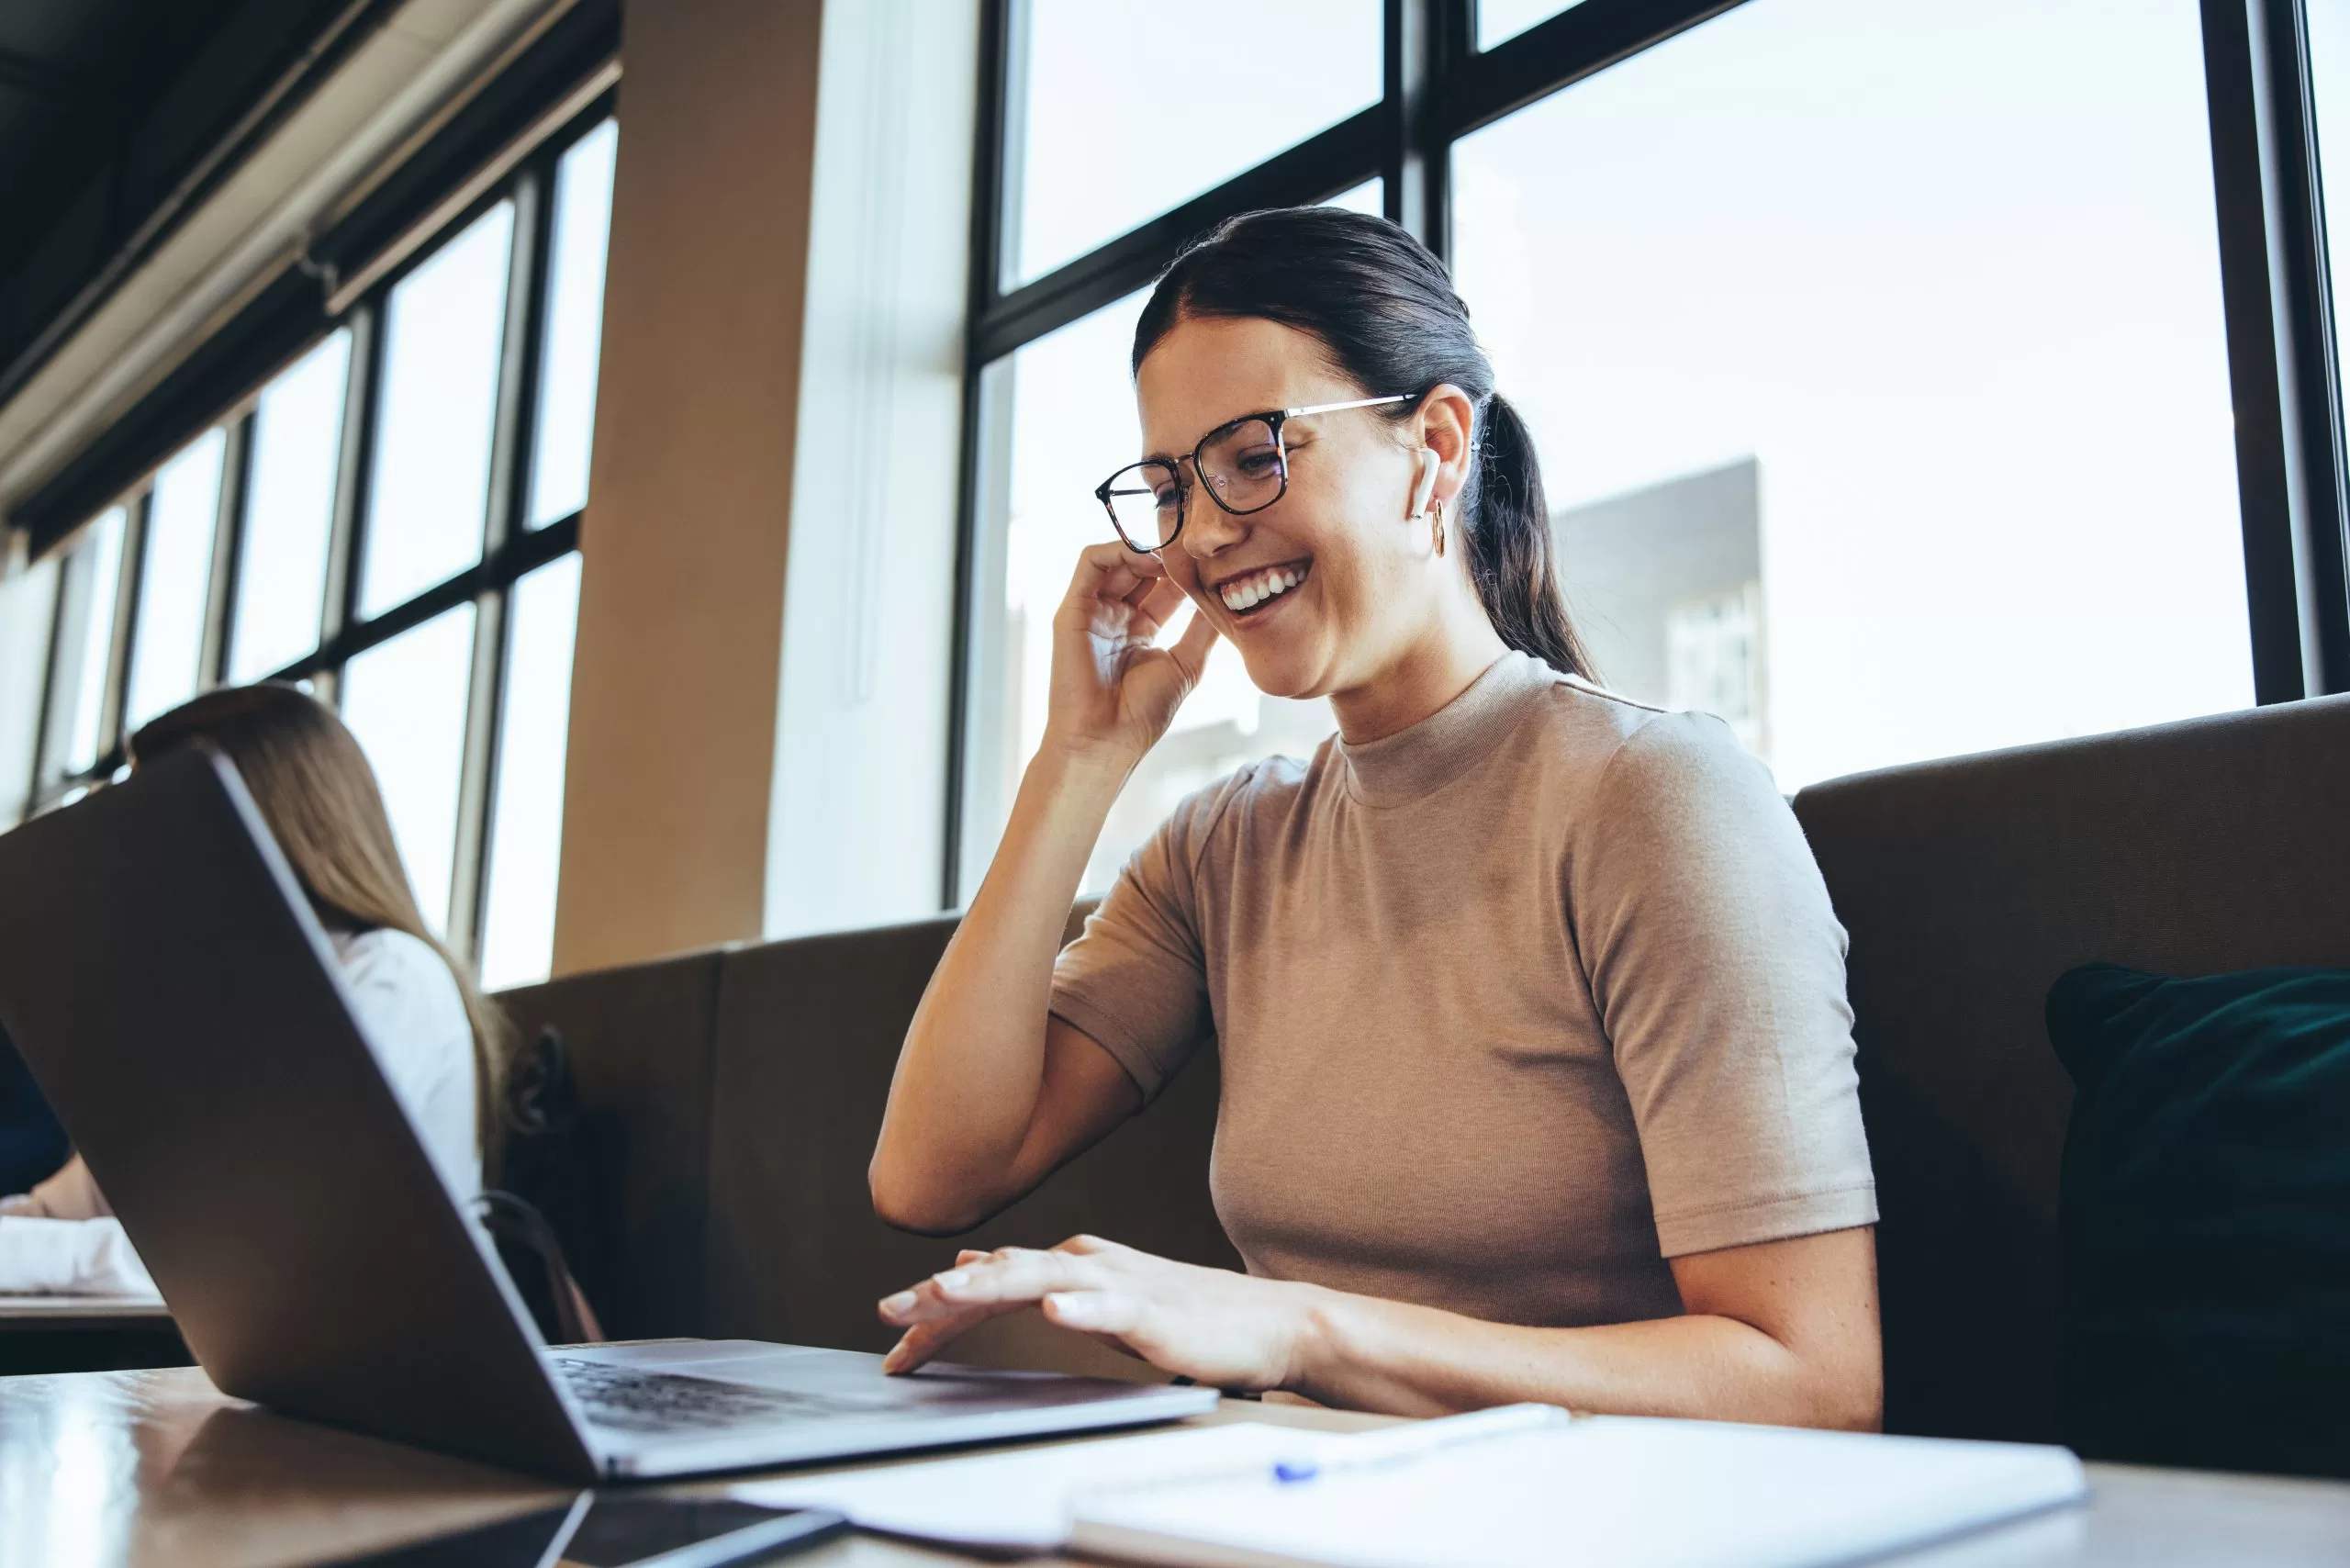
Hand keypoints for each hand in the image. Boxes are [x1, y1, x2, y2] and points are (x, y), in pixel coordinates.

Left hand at [876, 1235, 1316, 1390]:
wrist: (1273, 1321)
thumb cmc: (1190, 1317)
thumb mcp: (1100, 1300)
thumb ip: (1039, 1281)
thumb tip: (976, 1264)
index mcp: (1074, 1264)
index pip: (991, 1280)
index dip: (938, 1309)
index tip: (894, 1343)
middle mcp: (1091, 1264)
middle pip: (1003, 1271)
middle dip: (943, 1292)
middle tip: (891, 1312)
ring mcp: (1124, 1285)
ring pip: (1046, 1277)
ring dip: (993, 1283)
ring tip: (947, 1292)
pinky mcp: (1159, 1312)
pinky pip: (1116, 1308)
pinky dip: (1084, 1307)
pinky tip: (1058, 1310)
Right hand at [1042, 544, 1217, 767]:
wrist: (1104, 741)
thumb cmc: (1142, 713)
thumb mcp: (1186, 663)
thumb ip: (1202, 628)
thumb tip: (1225, 596)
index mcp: (1139, 629)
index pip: (1162, 585)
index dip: (1184, 570)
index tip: (1209, 563)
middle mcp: (1114, 616)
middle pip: (1140, 567)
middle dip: (1165, 555)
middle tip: (1191, 551)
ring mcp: (1092, 612)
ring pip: (1115, 558)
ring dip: (1144, 548)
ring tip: (1170, 556)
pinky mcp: (1072, 610)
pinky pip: (1089, 562)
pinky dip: (1117, 549)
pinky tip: (1146, 558)